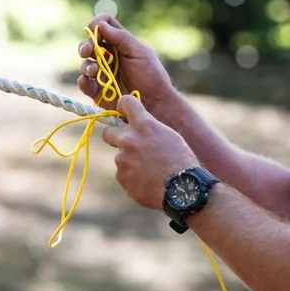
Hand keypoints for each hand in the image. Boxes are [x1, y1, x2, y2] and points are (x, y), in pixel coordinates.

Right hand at [77, 14, 174, 112]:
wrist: (156, 104)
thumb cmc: (151, 76)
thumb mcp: (139, 52)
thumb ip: (121, 37)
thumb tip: (100, 24)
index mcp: (119, 43)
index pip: (102, 25)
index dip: (96, 25)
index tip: (97, 31)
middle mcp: (108, 56)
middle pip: (89, 44)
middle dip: (85, 45)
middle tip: (87, 51)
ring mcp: (102, 73)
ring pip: (85, 64)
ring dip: (87, 65)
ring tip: (95, 71)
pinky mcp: (98, 91)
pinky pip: (84, 84)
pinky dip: (83, 81)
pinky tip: (86, 80)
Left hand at [102, 95, 198, 209]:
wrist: (181, 188)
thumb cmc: (181, 161)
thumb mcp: (170, 136)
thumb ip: (150, 130)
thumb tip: (140, 129)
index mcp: (144, 125)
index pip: (126, 102)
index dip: (124, 105)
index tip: (124, 110)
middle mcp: (129, 139)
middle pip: (108, 132)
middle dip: (114, 136)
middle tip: (128, 145)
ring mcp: (122, 159)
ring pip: (120, 157)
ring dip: (130, 162)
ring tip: (151, 171)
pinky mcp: (121, 176)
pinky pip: (123, 174)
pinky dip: (133, 177)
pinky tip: (148, 182)